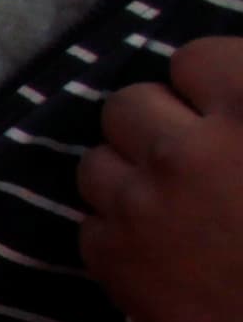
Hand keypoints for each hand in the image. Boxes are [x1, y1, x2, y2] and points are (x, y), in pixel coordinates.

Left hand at [81, 34, 242, 321]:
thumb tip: (229, 97)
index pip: (194, 59)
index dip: (208, 89)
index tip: (225, 117)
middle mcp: (186, 146)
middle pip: (129, 105)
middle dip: (158, 128)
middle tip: (194, 162)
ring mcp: (143, 204)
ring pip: (97, 163)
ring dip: (131, 179)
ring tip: (174, 209)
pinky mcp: (117, 261)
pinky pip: (92, 226)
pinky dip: (121, 236)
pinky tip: (166, 255)